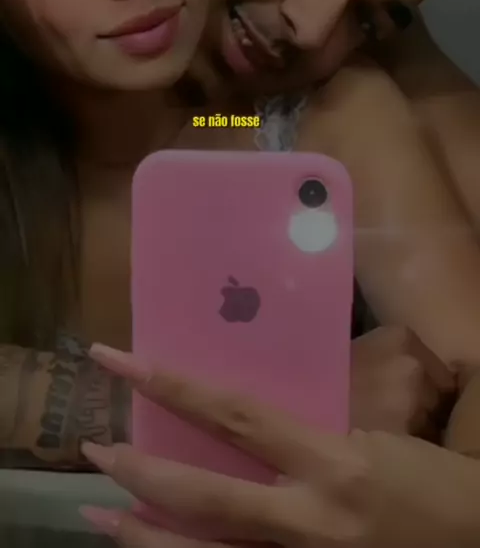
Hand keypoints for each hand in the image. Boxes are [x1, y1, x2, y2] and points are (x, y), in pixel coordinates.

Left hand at [79, 343, 478, 547]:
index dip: (172, 386)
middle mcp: (309, 522)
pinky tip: (155, 547)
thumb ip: (306, 433)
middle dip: (138, 474)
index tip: (120, 362)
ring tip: (96, 515)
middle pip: (204, 498)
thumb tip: (243, 418)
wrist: (475, 545)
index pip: (235, 415)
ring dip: (141, 537)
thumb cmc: (430, 484)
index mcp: (332, 464)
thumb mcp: (372, 441)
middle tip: (91, 451)